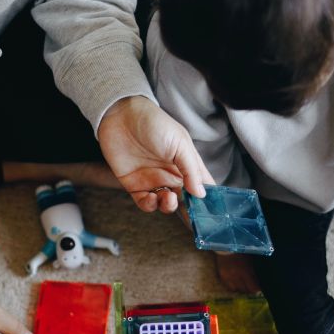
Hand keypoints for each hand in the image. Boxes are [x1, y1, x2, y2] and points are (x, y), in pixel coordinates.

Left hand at [98, 96, 210, 212]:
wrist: (120, 116)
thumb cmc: (154, 123)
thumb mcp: (180, 143)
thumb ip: (191, 169)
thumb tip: (201, 194)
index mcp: (186, 163)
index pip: (201, 185)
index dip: (208, 199)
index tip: (212, 212)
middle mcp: (171, 174)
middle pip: (185, 199)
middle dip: (189, 210)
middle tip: (191, 217)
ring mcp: (153, 180)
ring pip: (166, 204)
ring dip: (169, 206)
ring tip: (169, 198)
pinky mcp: (134, 185)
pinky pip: (145, 203)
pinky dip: (150, 205)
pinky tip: (152, 198)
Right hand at [214, 251, 260, 293]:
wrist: (226, 246)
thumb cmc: (240, 251)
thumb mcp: (249, 261)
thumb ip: (252, 272)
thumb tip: (256, 281)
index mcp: (245, 272)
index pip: (252, 287)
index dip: (256, 289)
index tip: (258, 289)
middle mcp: (236, 277)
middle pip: (244, 290)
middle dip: (249, 289)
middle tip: (251, 287)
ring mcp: (228, 277)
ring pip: (236, 289)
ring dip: (240, 289)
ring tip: (242, 286)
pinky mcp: (222, 276)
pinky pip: (228, 286)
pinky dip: (232, 286)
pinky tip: (235, 283)